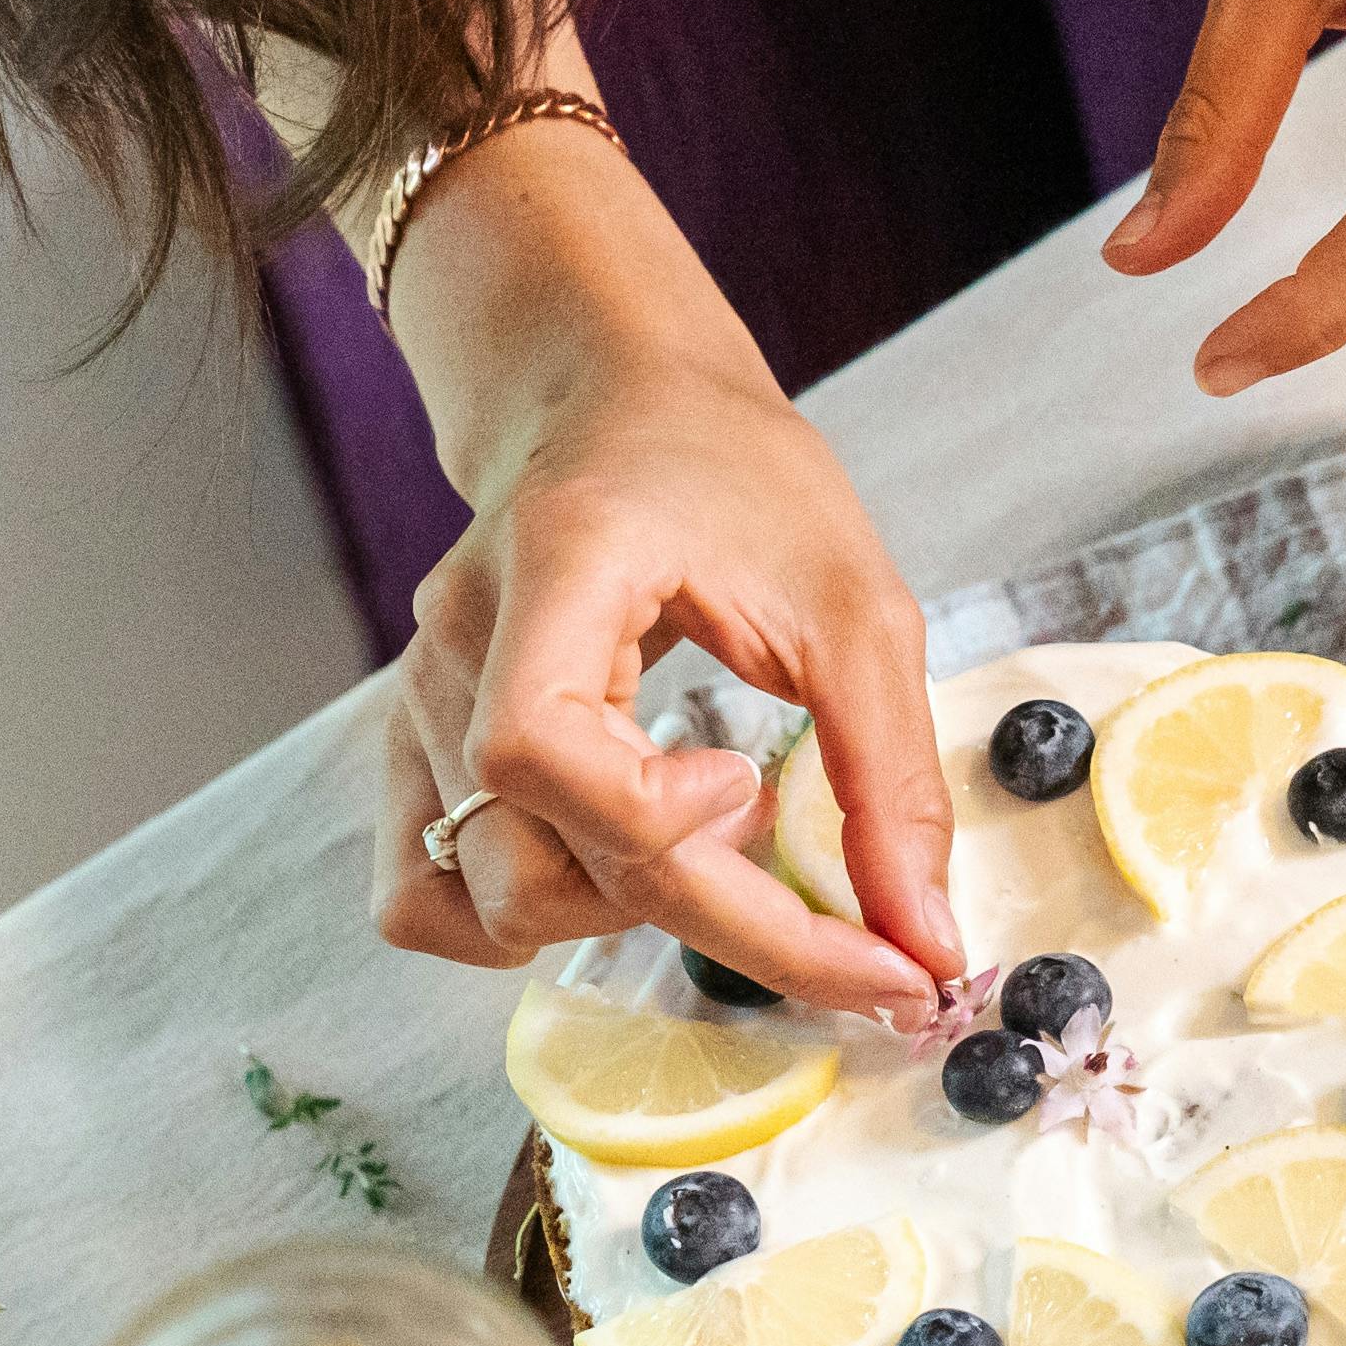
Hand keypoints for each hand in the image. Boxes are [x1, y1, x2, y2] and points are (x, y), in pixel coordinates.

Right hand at [369, 107, 960, 1020]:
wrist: (618, 401)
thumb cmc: (724, 469)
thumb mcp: (851, 601)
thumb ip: (888, 778)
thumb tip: (924, 936)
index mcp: (548, 571)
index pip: (534, 748)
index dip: (651, 817)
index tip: (755, 795)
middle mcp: (456, 652)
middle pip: (540, 863)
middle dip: (722, 925)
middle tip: (862, 944)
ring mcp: (421, 710)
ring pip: (491, 901)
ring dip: (625, 920)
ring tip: (723, 856)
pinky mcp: (421, 754)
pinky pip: (432, 900)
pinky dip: (530, 921)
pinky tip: (621, 875)